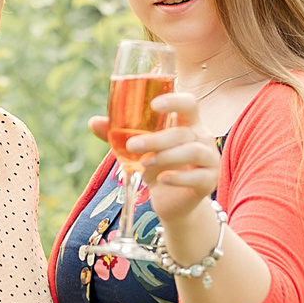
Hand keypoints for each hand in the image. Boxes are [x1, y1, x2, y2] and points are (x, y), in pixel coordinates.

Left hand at [124, 90, 221, 226]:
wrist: (173, 201)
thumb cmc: (158, 166)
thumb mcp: (138, 150)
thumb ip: (119, 136)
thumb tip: (94, 122)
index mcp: (187, 123)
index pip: (188, 103)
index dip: (174, 101)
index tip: (154, 104)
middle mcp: (202, 137)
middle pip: (183, 131)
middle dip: (156, 137)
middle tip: (132, 145)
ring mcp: (209, 159)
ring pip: (192, 150)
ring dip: (165, 155)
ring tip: (144, 163)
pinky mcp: (209, 180)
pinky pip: (197, 176)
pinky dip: (179, 177)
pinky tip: (162, 179)